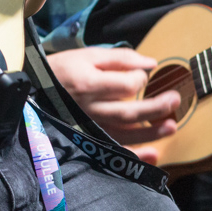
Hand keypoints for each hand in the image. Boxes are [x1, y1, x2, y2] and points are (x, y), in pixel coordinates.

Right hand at [47, 46, 180, 161]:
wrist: (36, 90)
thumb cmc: (65, 68)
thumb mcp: (89, 55)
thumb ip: (121, 58)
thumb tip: (151, 64)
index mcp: (90, 84)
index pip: (126, 85)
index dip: (141, 79)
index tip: (144, 74)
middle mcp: (91, 109)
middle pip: (129, 113)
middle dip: (156, 108)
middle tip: (175, 100)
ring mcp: (90, 127)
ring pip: (125, 134)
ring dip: (151, 133)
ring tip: (171, 126)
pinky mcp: (91, 138)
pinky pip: (115, 150)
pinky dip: (135, 155)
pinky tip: (154, 154)